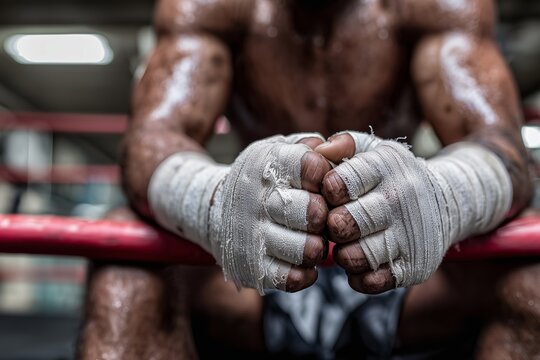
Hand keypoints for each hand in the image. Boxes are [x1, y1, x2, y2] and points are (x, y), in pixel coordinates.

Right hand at [211, 133, 331, 293]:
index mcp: (265, 163)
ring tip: (314, 240)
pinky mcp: (251, 267)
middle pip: (310, 211)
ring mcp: (250, 235)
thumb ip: (317, 146)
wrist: (214, 209)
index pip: (307, 165)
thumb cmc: (266, 179)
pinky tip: (304, 262)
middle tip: (321, 216)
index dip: (324, 175)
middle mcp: (254, 198)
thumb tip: (344, 146)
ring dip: (318, 246)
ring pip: (305, 249)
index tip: (322, 181)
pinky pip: (290, 278)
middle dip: (324, 215)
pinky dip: (305, 273)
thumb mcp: (283, 151)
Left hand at [316, 131, 455, 292]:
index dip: (326, 192)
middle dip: (331, 225)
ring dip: (341, 253)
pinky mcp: (414, 267)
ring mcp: (410, 236)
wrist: (445, 203)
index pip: (339, 183)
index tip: (330, 194)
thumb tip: (319, 150)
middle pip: (344, 223)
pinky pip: (371, 282)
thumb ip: (343, 144)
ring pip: (355, 256)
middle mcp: (400, 200)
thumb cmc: (392, 176)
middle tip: (335, 223)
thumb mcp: (374, 150)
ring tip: (347, 242)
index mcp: (385, 167)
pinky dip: (357, 276)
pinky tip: (361, 260)